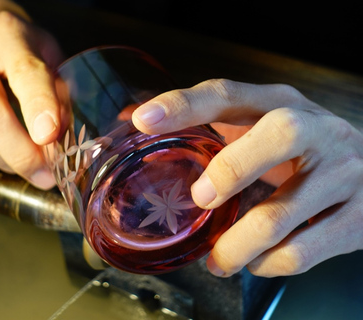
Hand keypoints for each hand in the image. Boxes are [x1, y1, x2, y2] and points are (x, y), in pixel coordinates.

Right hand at [0, 7, 63, 188]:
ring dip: (5, 162)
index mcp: (5, 34)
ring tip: (22, 157)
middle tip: (46, 173)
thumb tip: (58, 141)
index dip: (39, 108)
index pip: (24, 73)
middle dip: (23, 155)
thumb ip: (60, 97)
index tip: (50, 136)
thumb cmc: (25, 56)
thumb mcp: (53, 63)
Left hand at [132, 79, 362, 276]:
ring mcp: (344, 173)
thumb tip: (132, 119)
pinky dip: (267, 264)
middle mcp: (316, 129)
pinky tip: (257, 260)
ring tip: (217, 259)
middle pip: (278, 135)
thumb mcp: (258, 126)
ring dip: (236, 245)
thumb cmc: (298, 148)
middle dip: (230, 170)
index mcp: (279, 104)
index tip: (144, 121)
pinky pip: (301, 253)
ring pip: (281, 215)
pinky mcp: (357, 219)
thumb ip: (204, 123)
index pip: (228, 94)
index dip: (183, 105)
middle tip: (201, 199)